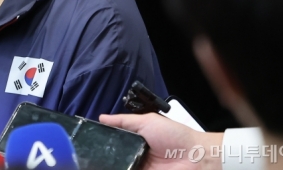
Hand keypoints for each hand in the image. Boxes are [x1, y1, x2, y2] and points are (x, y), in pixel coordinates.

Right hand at [99, 114, 223, 169]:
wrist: (195, 157)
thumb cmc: (174, 136)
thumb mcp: (147, 121)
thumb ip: (124, 121)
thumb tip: (101, 117)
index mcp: (135, 141)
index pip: (114, 143)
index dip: (102, 142)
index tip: (87, 141)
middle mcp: (136, 156)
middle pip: (114, 158)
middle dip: (103, 157)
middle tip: (88, 157)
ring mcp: (139, 168)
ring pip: (119, 167)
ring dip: (110, 165)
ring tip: (93, 164)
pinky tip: (110, 167)